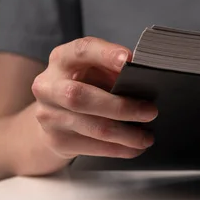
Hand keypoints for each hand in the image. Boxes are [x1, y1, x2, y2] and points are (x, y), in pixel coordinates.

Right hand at [31, 37, 157, 160]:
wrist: (53, 116)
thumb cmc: (85, 86)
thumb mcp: (95, 71)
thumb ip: (113, 70)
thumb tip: (146, 78)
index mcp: (62, 59)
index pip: (82, 51)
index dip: (105, 54)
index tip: (129, 61)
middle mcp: (48, 86)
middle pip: (80, 97)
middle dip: (121, 106)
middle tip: (151, 112)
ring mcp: (49, 115)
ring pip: (93, 127)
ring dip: (127, 134)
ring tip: (148, 137)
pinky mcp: (57, 140)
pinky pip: (94, 147)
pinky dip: (120, 148)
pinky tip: (135, 148)